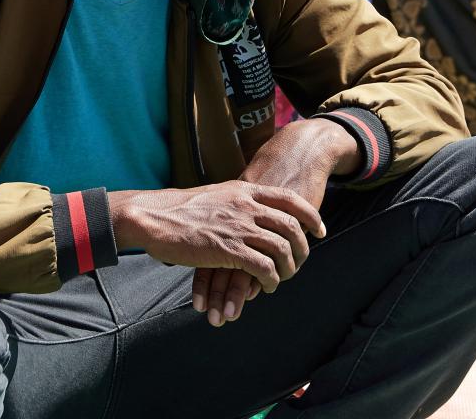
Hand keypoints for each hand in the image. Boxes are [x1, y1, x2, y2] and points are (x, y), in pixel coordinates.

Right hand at [192, 119, 359, 326]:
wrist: (155, 217)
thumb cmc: (182, 209)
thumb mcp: (218, 194)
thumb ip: (239, 199)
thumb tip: (254, 208)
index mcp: (245, 190)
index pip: (290, 199)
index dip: (310, 215)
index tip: (320, 230)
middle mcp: (247, 205)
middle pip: (292, 226)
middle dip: (303, 248)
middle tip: (301, 262)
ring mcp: (239, 227)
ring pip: (282, 249)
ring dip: (288, 269)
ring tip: (281, 278)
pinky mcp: (229, 249)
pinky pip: (264, 268)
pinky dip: (270, 280)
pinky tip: (266, 286)